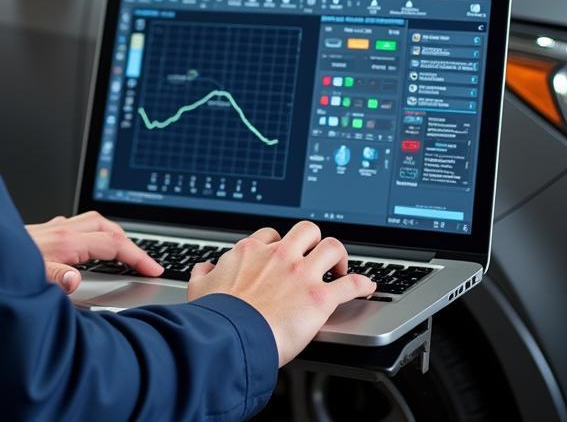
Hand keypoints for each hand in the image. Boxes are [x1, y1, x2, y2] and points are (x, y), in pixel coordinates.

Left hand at [25, 211, 162, 293]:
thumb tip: (76, 279)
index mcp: (64, 242)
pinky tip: (84, 245)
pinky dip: (89, 233)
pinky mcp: (41, 233)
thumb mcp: (28, 279)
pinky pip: (74, 225)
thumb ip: (55, 279)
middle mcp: (59, 231)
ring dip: (111, 232)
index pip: (112, 244)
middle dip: (129, 240)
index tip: (153, 268)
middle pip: (105, 225)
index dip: (137, 256)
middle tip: (144, 259)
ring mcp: (50, 230)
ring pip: (90, 221)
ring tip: (123, 248)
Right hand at [186, 220, 375, 365]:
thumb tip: (205, 269)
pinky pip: (351, 283)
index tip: (284, 257)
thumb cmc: (215, 316)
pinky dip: (362, 284)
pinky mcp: (319, 297)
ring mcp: (300, 273)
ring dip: (339, 257)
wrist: (231, 336)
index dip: (280, 245)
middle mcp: (278, 255)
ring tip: (340, 269)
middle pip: (306, 230)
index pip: (271, 235)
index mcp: (251, 251)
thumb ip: (204, 274)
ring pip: (331, 246)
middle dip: (313, 241)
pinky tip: (367, 288)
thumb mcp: (199, 288)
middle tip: (316, 258)